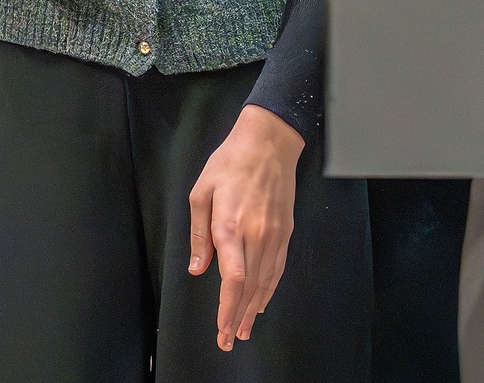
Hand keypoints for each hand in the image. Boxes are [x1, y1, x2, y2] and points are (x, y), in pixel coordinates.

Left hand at [187, 105, 302, 351]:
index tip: (221, 328)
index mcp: (230, 226)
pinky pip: (277, 269)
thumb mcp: (201, 191)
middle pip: (249, 288)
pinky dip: (269, 290)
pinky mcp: (285, 232)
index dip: (227, 308)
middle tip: (228, 340)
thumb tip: (198, 268)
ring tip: (243, 330)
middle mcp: (255, 236)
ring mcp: (273, 235)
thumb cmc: (229, 163)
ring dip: (253, 309)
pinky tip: (261, 303)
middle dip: (238, 317)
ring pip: (265, 283)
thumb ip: (199, 233)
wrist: (268, 143)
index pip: (233, 279)